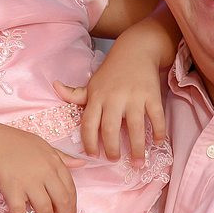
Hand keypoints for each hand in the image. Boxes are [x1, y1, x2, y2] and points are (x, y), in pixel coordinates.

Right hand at [0, 122, 81, 212]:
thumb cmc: (15, 143)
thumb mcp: (43, 145)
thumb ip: (63, 157)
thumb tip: (82, 164)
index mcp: (54, 163)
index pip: (70, 188)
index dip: (72, 206)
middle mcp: (45, 173)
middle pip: (61, 201)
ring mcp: (29, 182)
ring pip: (45, 210)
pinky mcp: (13, 189)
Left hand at [56, 46, 166, 163]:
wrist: (136, 50)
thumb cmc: (111, 71)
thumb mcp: (92, 83)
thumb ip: (74, 93)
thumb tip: (54, 86)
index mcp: (97, 97)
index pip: (89, 124)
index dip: (89, 142)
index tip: (92, 155)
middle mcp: (114, 98)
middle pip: (110, 129)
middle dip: (112, 149)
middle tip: (114, 160)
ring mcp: (134, 97)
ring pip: (135, 127)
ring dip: (137, 148)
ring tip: (138, 162)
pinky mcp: (152, 96)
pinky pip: (156, 117)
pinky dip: (158, 132)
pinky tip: (157, 143)